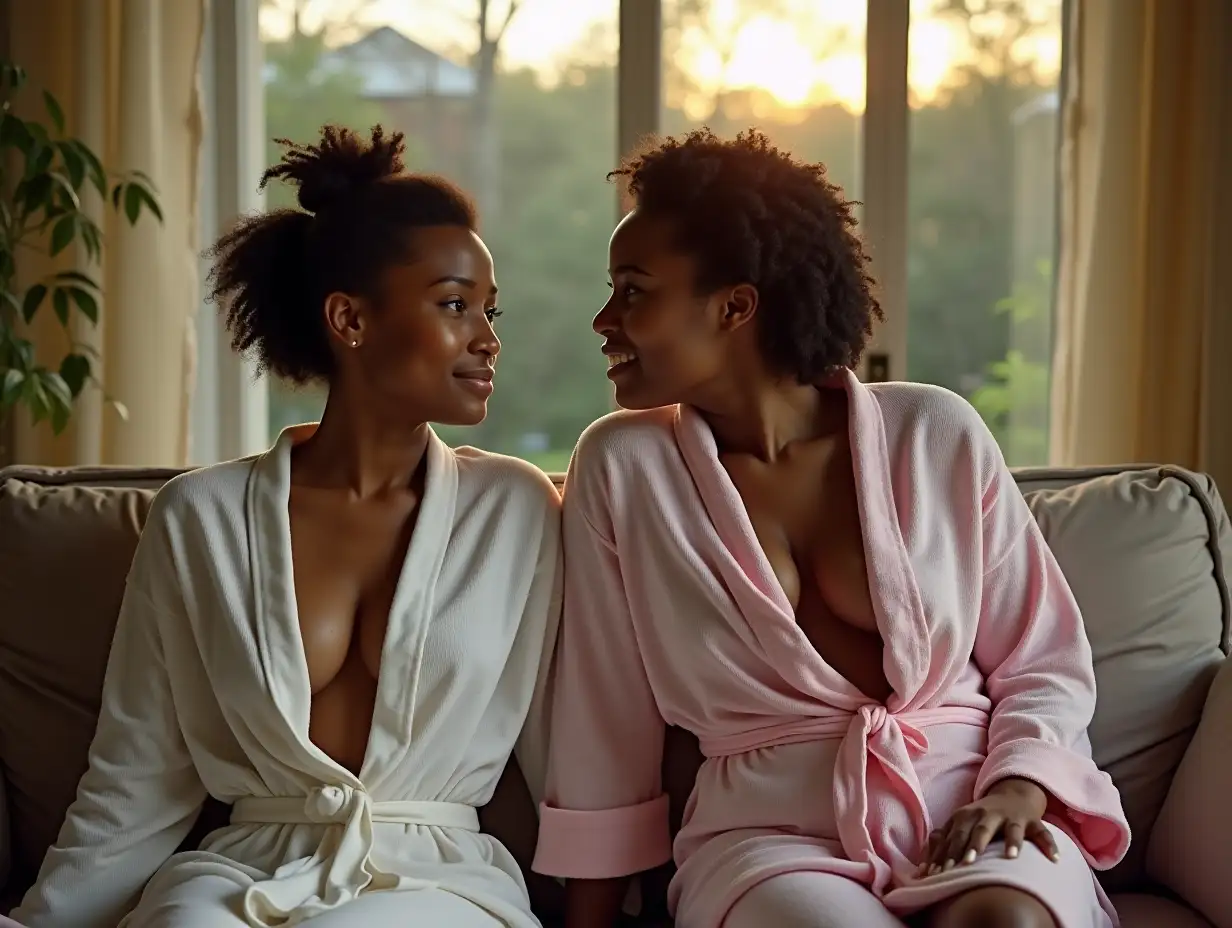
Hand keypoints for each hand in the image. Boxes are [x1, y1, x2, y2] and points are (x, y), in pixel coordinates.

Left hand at [917, 777, 1058, 875]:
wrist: (1012, 794)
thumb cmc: (980, 817)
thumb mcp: (960, 824)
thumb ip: (943, 843)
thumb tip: (924, 868)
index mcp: (967, 816)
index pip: (954, 836)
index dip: (945, 854)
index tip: (938, 872)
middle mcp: (988, 814)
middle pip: (979, 830)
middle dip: (972, 846)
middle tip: (966, 864)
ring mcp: (1012, 816)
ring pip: (1011, 829)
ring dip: (1011, 841)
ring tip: (1010, 856)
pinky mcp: (1032, 821)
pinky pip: (1042, 832)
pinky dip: (1048, 844)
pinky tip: (1052, 858)